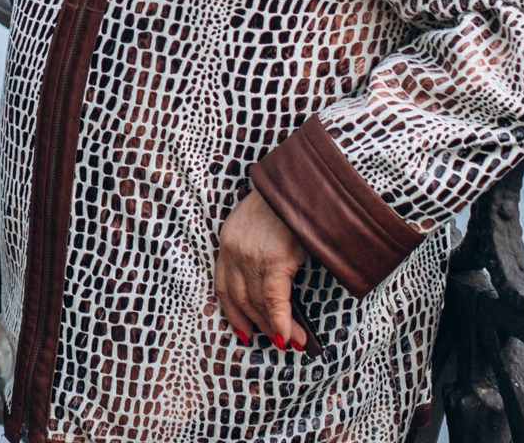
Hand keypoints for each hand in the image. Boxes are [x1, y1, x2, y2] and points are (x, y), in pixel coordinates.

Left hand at [214, 189, 312, 353]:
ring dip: (276, 327)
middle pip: (242, 299)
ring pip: (259, 303)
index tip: (243, 331)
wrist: (299, 182)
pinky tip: (291, 336)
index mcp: (227, 241)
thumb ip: (259, 252)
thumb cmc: (285, 203)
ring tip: (294, 341)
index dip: (233, 312)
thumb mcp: (261, 226)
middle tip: (278, 341)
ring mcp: (252, 256)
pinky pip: (274, 299)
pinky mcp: (274, 260)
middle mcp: (233, 251)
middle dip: (260, 325)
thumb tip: (273, 286)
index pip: (224, 286)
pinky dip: (282, 321)